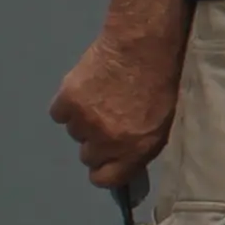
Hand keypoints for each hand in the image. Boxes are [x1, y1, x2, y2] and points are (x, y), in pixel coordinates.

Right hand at [49, 26, 182, 189]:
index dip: (105, 171)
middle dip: (97, 144)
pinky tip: (84, 89)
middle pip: (88, 157)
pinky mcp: (67, 101)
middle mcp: (106, 142)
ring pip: (75, 133)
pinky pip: (59, 114)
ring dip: (84, 121)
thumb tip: (127, 157)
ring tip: (100, 98)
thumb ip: (143, 144)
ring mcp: (84, 122)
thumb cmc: (164, 80)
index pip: (106, 180)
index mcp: (135, 150)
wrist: (142, 44)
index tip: (107, 162)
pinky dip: (68, 105)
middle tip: (107, 121)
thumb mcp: (165, 122)